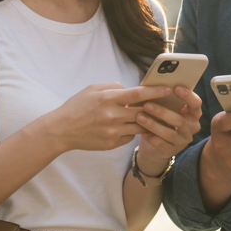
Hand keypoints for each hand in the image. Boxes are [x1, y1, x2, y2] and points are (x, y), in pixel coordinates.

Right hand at [42, 83, 171, 152]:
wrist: (61, 130)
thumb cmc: (77, 106)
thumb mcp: (93, 89)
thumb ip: (114, 87)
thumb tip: (130, 90)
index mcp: (108, 98)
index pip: (138, 94)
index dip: (155, 91)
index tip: (168, 89)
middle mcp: (113, 115)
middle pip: (143, 111)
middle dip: (156, 108)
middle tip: (166, 104)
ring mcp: (113, 131)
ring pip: (140, 126)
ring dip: (147, 121)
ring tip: (153, 116)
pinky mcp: (112, 143)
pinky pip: (130, 137)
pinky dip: (132, 131)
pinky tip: (131, 127)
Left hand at [134, 88, 202, 172]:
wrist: (154, 144)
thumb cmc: (159, 119)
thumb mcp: (163, 107)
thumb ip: (162, 97)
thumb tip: (149, 84)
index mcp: (192, 114)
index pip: (196, 104)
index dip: (188, 96)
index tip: (176, 88)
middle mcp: (191, 128)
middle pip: (180, 120)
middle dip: (162, 112)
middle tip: (147, 105)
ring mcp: (183, 141)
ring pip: (170, 133)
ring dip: (153, 124)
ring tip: (139, 117)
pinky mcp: (172, 151)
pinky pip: (162, 144)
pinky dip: (151, 137)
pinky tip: (141, 131)